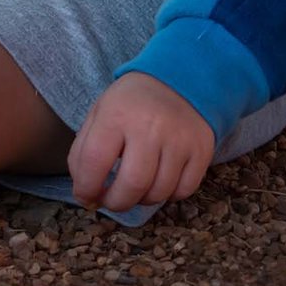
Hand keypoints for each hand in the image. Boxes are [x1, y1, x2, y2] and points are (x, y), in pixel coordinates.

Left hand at [69, 72, 212, 211]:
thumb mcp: (98, 114)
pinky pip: (184, 191)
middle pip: (132, 184)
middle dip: (116, 203)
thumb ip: (84, 150)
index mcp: (116, 116)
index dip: (86, 188)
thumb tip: (83, 192)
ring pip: (159, 192)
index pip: (95, 161)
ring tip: (133, 190)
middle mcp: (149, 128)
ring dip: (141, 201)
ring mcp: (179, 141)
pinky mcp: (202, 151)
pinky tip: (158, 183)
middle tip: (110, 202)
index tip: (85, 197)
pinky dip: (168, 196)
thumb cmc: (130, 103)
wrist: (177, 82)